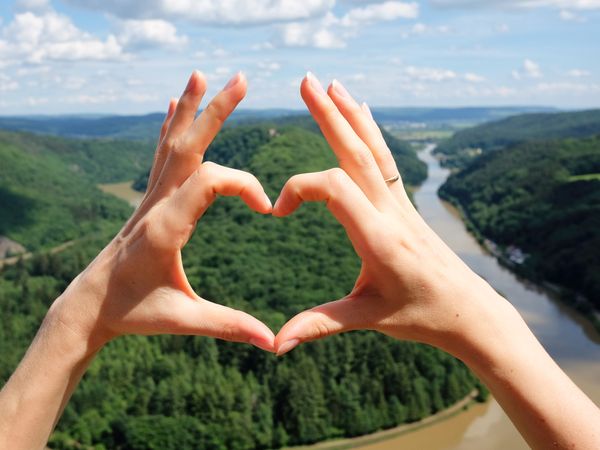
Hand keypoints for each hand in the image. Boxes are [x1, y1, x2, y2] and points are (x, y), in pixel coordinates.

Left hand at [49, 71, 274, 352]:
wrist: (89, 305)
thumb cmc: (133, 312)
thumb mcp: (182, 320)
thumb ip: (228, 326)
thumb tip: (272, 343)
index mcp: (167, 226)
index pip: (210, 182)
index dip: (245, 185)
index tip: (268, 207)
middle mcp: (157, 203)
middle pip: (189, 146)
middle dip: (216, 111)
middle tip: (240, 79)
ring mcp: (149, 197)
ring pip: (171, 142)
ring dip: (190, 108)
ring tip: (201, 75)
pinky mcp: (148, 199)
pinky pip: (161, 154)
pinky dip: (170, 125)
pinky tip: (172, 104)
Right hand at [273, 73, 506, 356]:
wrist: (469, 311)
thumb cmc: (421, 315)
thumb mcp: (368, 319)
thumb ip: (320, 325)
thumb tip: (276, 344)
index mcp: (379, 237)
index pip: (334, 188)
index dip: (299, 189)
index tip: (278, 211)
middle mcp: (391, 212)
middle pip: (356, 153)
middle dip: (328, 115)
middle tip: (306, 81)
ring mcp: (400, 205)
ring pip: (373, 150)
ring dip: (350, 115)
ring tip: (332, 84)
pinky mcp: (404, 206)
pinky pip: (385, 161)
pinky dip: (371, 132)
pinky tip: (363, 112)